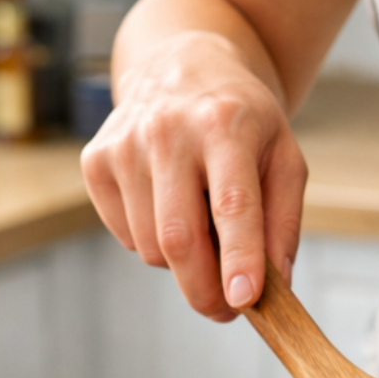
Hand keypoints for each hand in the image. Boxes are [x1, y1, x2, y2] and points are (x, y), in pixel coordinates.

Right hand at [80, 32, 307, 321]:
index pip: (232, 204)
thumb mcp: (283, 157)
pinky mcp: (95, 161)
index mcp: (225, 125)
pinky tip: (169, 208)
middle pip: (179, 238)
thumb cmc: (241, 122)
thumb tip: (275, 287)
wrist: (180, 67)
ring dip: (182, 264)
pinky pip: (126, 237)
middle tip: (226, 311)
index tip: (244, 301)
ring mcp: (124, 145)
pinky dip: (152, 242)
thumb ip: (283, 223)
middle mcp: (167, 130)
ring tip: (204, 231)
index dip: (239, 258)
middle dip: (204, 290)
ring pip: (151, 247)